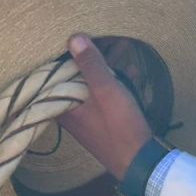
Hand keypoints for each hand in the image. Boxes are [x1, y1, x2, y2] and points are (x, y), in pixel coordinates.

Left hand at [58, 34, 152, 179]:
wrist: (140, 161)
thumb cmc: (119, 126)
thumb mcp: (106, 90)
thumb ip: (90, 64)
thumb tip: (73, 37)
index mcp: (61, 104)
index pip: (55, 71)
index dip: (68, 51)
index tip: (80, 34)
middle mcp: (69, 110)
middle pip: (74, 75)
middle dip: (92, 55)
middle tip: (107, 37)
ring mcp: (84, 116)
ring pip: (90, 83)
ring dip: (106, 66)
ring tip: (122, 47)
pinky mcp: (100, 120)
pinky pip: (102, 94)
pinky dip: (113, 81)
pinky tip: (130, 71)